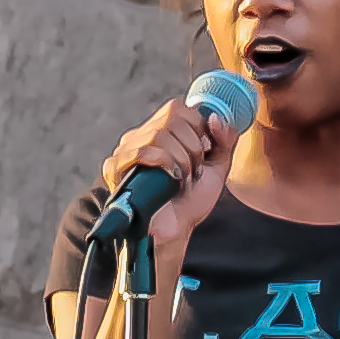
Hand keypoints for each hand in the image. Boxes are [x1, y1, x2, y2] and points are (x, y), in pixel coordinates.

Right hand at [98, 95, 240, 243]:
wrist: (176, 231)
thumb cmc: (191, 201)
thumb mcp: (218, 166)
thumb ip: (224, 139)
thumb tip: (215, 117)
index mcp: (160, 131)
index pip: (177, 108)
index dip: (198, 127)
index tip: (204, 153)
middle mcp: (140, 136)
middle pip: (171, 117)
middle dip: (193, 146)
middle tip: (194, 170)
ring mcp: (125, 151)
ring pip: (159, 134)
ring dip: (181, 158)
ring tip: (183, 178)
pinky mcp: (114, 168)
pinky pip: (141, 152)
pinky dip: (164, 163)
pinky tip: (172, 180)